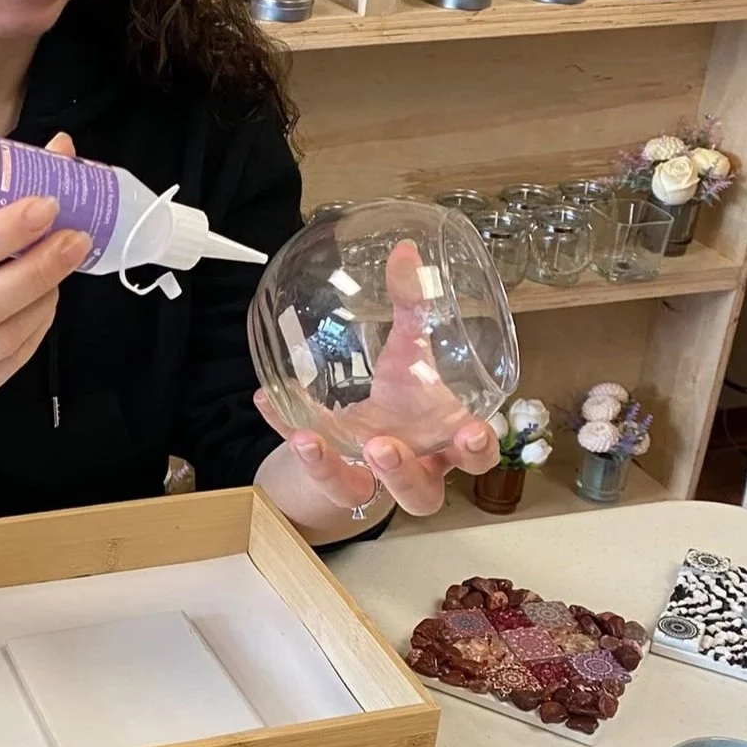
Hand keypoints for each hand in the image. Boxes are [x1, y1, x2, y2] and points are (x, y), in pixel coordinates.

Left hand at [255, 239, 499, 515]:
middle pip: (421, 493)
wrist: (359, 439)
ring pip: (359, 494)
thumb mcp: (407, 356)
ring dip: (332, 469)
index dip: (478, 450)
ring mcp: (367, 480)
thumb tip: (406, 251)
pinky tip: (267, 399)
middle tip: (382, 446)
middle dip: (404, 473)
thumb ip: (411, 309)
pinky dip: (285, 429)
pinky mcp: (327, 476)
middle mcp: (410, 469)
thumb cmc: (399, 401)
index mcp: (442, 441)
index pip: (474, 456)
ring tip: (310, 438)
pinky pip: (303, 462)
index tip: (472, 434)